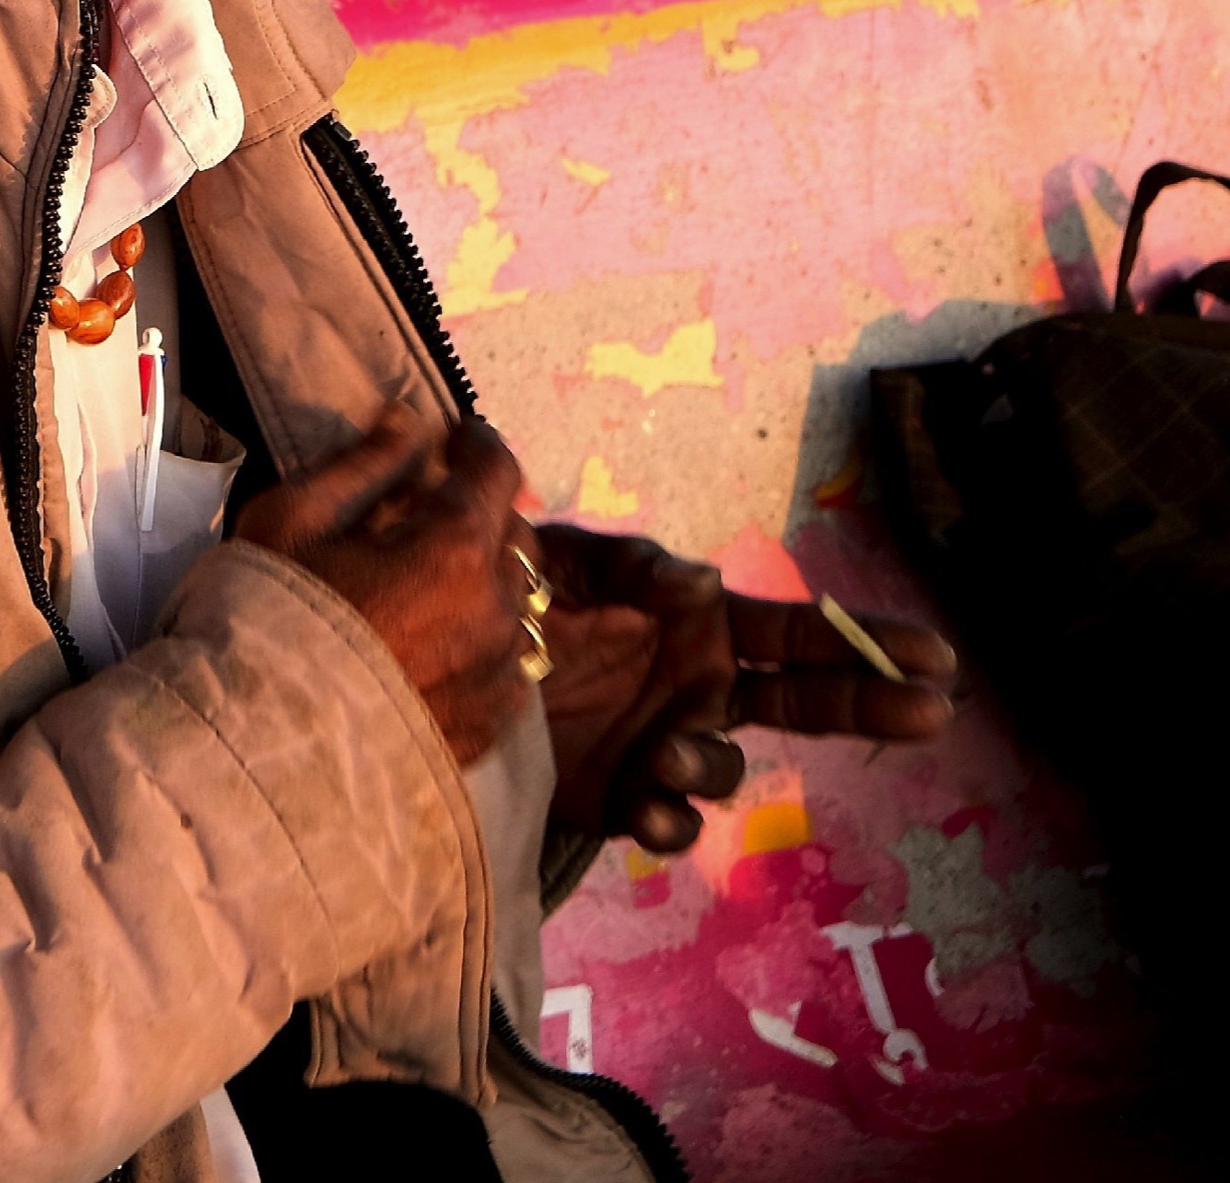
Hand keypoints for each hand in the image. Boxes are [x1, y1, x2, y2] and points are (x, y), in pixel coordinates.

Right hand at [235, 408, 537, 769]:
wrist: (261, 744)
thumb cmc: (270, 616)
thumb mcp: (295, 518)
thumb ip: (364, 464)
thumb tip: (409, 424)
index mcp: (454, 549)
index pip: (498, 471)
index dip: (478, 443)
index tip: (453, 438)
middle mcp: (495, 611)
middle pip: (517, 537)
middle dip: (482, 512)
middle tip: (432, 513)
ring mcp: (497, 676)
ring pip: (519, 604)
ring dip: (489, 578)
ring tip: (438, 583)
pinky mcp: (487, 727)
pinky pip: (510, 665)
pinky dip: (488, 640)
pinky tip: (443, 643)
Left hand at [535, 525, 957, 852]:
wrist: (447, 661)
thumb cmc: (522, 593)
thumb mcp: (572, 560)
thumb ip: (635, 569)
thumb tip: (704, 584)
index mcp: (701, 624)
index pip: (798, 632)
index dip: (866, 641)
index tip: (937, 656)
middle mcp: (701, 688)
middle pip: (804, 703)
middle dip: (870, 703)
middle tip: (933, 711)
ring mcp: (669, 747)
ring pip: (725, 771)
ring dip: (708, 764)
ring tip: (668, 752)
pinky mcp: (625, 799)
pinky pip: (670, 823)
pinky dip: (667, 821)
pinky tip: (646, 809)